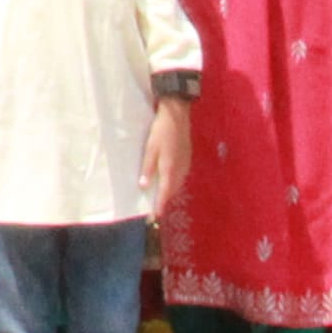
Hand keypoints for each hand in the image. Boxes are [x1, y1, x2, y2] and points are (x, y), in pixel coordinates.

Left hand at [144, 99, 190, 218]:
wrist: (177, 116)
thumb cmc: (161, 131)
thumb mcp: (150, 149)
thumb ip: (147, 168)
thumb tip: (143, 186)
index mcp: (170, 168)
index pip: (165, 192)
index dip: (160, 204)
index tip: (156, 216)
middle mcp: (180, 169)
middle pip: (173, 190)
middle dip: (165, 199)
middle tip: (157, 207)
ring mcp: (186, 163)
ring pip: (178, 183)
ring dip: (171, 191)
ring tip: (162, 196)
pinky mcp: (188, 158)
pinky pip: (182, 175)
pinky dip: (175, 181)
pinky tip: (170, 180)